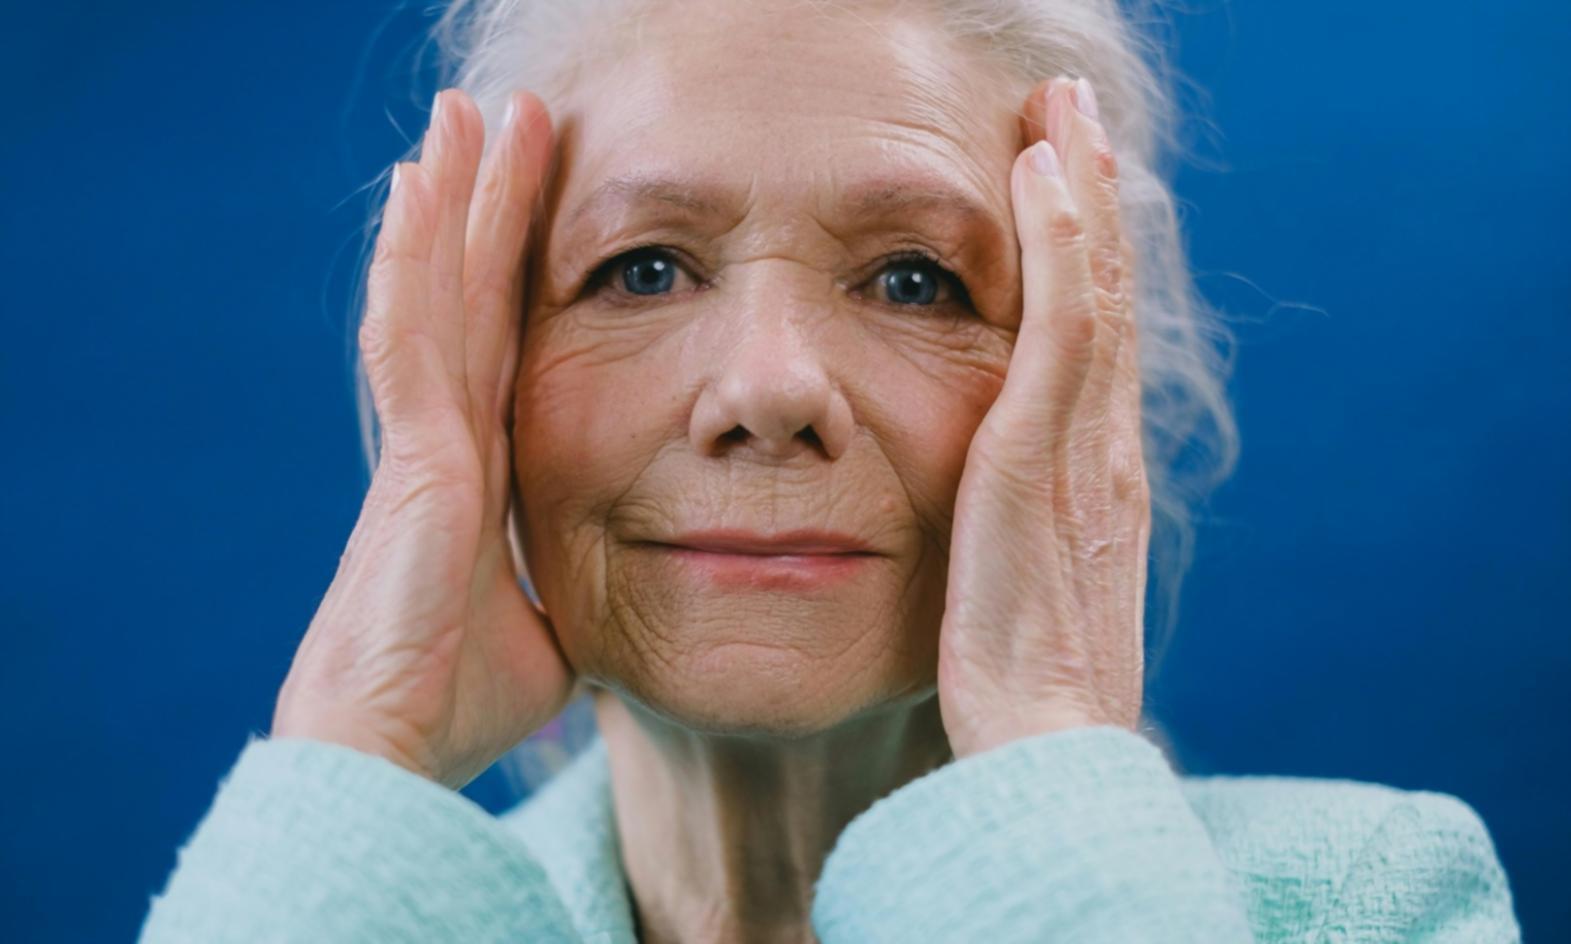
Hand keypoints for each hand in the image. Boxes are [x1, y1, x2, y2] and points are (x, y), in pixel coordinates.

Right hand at [272, 88, 574, 788]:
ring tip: (465, 115)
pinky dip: (413, 259)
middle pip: (472, 295)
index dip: (516, 266)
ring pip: (437, 292)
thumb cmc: (459, 698)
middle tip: (502, 116)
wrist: (397, 749)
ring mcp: (426, 439)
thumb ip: (573, 585)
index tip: (536, 194)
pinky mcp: (415, 455)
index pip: (507, 341)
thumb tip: (619, 593)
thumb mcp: (549, 624)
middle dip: (486, 204)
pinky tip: (421, 186)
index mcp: (485, 468)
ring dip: (452, 200)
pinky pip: (411, 335)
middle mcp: (451, 437)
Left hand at [936, 76, 1149, 758]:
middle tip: (1073, 112)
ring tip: (1063, 111)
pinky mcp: (1043, 461)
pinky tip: (1043, 178)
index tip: (1066, 180)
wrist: (1048, 750)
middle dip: (1091, 195)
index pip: (1098, 337)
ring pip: (1096, 292)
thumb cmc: (1022, 684)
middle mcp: (1105, 447)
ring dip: (1080, 191)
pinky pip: (1063, 331)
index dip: (1086, 251)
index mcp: (1096, 473)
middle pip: (1108, 294)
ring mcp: (1084, 449)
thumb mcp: (1021, 584)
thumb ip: (1015, 522)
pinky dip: (1062, 246)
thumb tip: (988, 499)